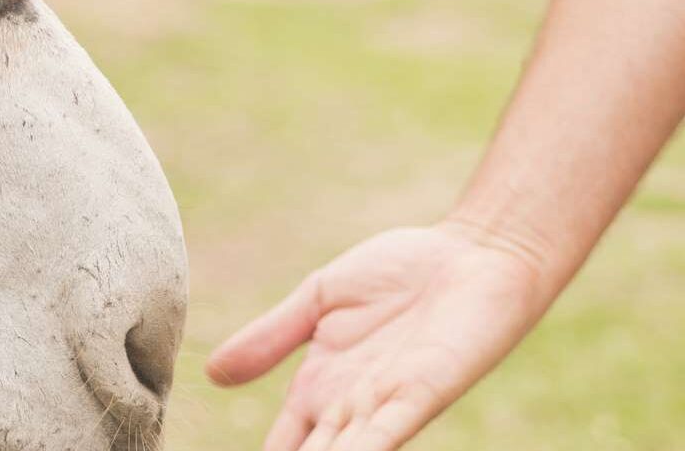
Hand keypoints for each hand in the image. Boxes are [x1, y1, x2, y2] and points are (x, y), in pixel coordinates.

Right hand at [205, 226, 552, 450]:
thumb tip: (210, 375)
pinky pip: (384, 435)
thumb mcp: (318, 298)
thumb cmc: (403, 271)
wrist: (473, 252)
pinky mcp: (419, 395)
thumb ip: (269, 337)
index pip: (281, 446)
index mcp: (320, 388)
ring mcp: (383, 406)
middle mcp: (349, 408)